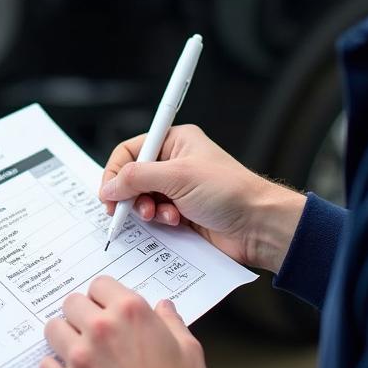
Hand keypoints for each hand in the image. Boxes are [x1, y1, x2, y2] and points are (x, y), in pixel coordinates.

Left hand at [39, 277, 210, 367]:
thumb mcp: (189, 350)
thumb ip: (171, 322)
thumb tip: (163, 306)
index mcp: (130, 311)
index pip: (99, 285)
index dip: (103, 298)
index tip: (106, 310)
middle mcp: (100, 328)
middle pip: (71, 303)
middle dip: (81, 315)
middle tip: (90, 331)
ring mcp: (80, 357)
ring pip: (53, 329)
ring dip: (64, 337)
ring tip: (77, 351)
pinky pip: (46, 366)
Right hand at [101, 125, 305, 272]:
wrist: (259, 226)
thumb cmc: (231, 192)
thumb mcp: (178, 176)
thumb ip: (138, 178)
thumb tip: (110, 186)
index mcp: (175, 142)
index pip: (131, 150)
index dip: (116, 171)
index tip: (108, 193)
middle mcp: (175, 163)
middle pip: (133, 177)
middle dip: (131, 195)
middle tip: (127, 209)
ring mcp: (178, 189)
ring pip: (143, 200)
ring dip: (147, 210)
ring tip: (160, 215)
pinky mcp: (183, 213)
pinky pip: (157, 217)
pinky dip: (160, 221)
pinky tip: (174, 222)